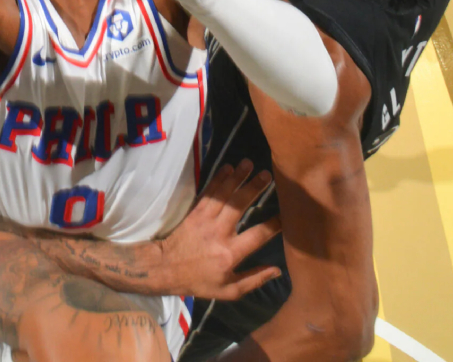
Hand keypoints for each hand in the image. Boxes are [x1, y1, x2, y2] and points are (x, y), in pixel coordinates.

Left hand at [157, 160, 282, 299]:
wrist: (165, 269)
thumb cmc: (199, 282)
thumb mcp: (228, 291)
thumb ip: (254, 280)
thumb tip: (277, 270)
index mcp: (230, 253)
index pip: (257, 235)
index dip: (274, 224)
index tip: (287, 214)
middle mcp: (219, 233)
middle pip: (238, 205)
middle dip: (253, 188)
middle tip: (267, 175)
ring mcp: (205, 220)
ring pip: (223, 194)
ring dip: (236, 177)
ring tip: (249, 163)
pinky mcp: (195, 212)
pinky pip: (208, 192)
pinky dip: (218, 179)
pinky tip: (228, 168)